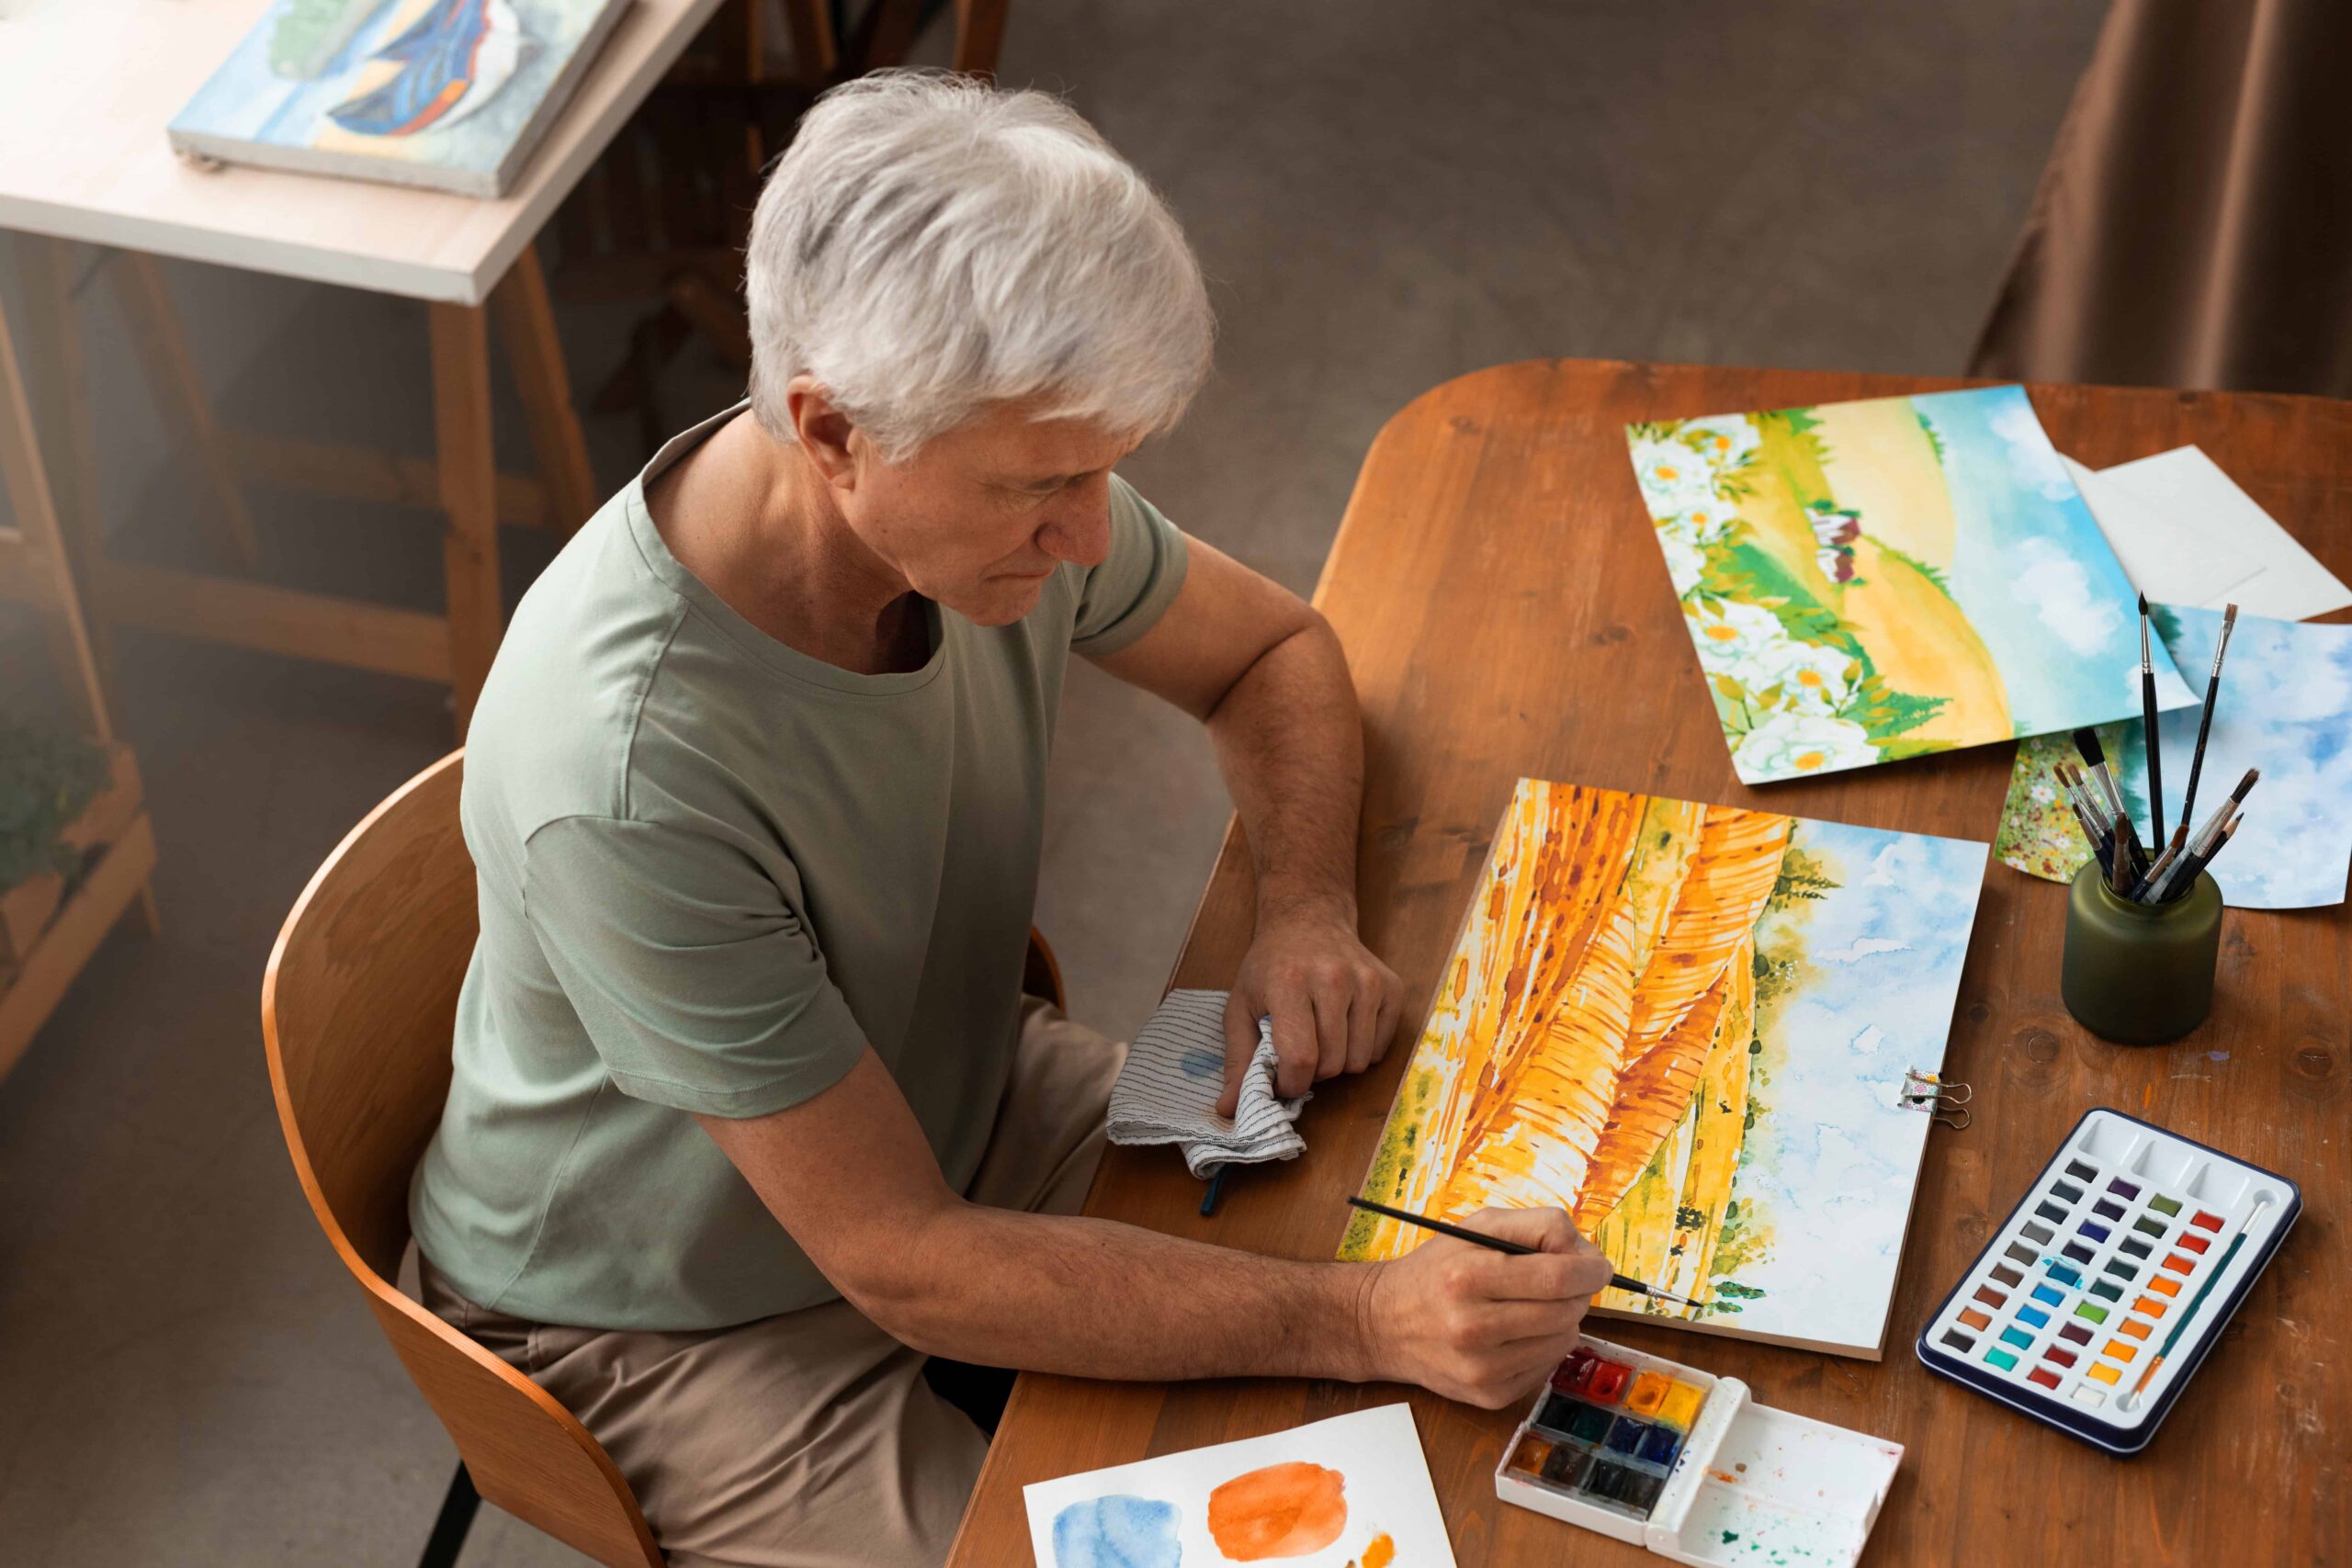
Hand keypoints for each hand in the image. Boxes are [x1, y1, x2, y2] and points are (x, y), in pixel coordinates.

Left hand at [1218, 910, 1404, 1115]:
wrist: (1308, 919)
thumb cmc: (1269, 968)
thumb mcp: (1241, 1007)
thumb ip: (1238, 1061)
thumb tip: (1228, 1110)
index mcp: (1289, 982)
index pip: (1300, 1058)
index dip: (1290, 1083)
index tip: (1281, 1078)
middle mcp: (1334, 978)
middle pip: (1332, 1065)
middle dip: (1312, 1073)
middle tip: (1299, 1052)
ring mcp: (1368, 981)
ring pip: (1359, 1061)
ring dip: (1338, 1063)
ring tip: (1320, 1038)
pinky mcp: (1392, 987)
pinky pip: (1381, 1049)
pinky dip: (1361, 1049)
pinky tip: (1344, 1025)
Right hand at [1356, 1207, 1613, 1407]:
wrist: (1385, 1322)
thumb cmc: (1437, 1269)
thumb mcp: (1478, 1227)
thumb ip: (1537, 1226)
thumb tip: (1585, 1254)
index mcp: (1468, 1277)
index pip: (1557, 1277)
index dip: (1589, 1270)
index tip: (1598, 1266)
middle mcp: (1472, 1327)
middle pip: (1566, 1311)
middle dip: (1577, 1292)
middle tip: (1561, 1281)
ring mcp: (1482, 1368)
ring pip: (1563, 1340)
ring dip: (1560, 1319)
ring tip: (1529, 1305)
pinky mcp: (1490, 1395)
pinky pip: (1546, 1366)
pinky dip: (1542, 1345)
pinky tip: (1516, 1333)